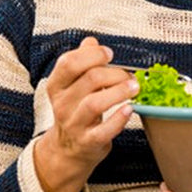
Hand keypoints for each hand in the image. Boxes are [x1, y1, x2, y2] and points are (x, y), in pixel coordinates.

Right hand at [34, 37, 138, 191]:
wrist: (68, 149)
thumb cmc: (75, 113)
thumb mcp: (72, 86)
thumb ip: (81, 63)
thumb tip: (91, 42)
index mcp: (57, 86)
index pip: (69, 63)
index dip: (92, 54)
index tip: (109, 54)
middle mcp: (62, 104)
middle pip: (89, 80)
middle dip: (114, 73)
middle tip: (129, 76)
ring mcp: (74, 124)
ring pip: (94, 103)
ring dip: (119, 92)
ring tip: (134, 88)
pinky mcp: (88, 142)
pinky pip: (103, 130)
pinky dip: (118, 119)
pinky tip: (129, 109)